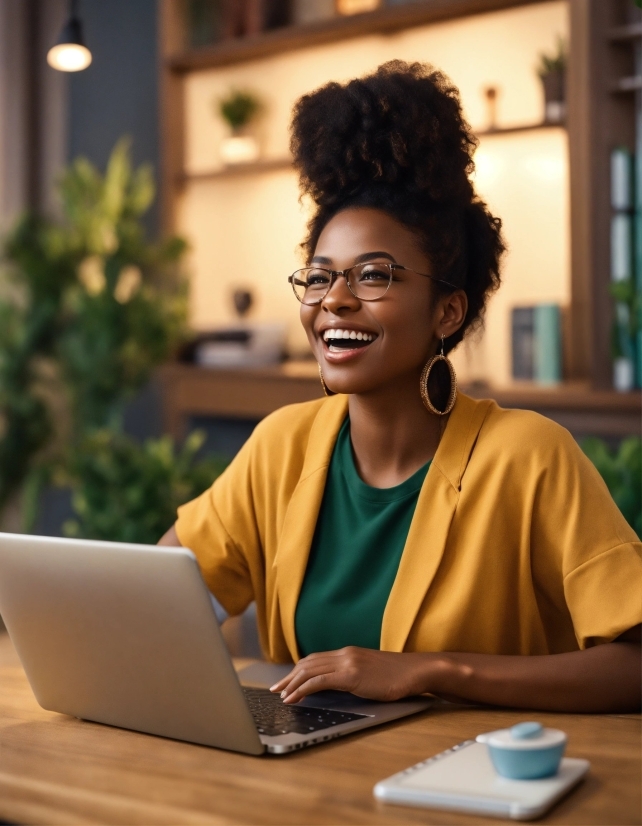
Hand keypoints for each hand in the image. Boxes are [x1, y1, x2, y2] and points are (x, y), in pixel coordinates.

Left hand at [269, 647, 435, 703]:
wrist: (416, 672)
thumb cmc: (398, 676)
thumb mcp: (370, 673)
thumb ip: (353, 675)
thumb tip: (338, 686)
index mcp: (349, 653)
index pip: (315, 659)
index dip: (298, 670)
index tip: (286, 681)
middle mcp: (345, 654)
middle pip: (308, 663)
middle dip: (289, 677)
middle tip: (276, 688)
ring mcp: (347, 663)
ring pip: (309, 670)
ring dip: (292, 683)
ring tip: (281, 694)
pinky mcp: (351, 675)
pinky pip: (319, 681)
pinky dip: (302, 689)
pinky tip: (295, 697)